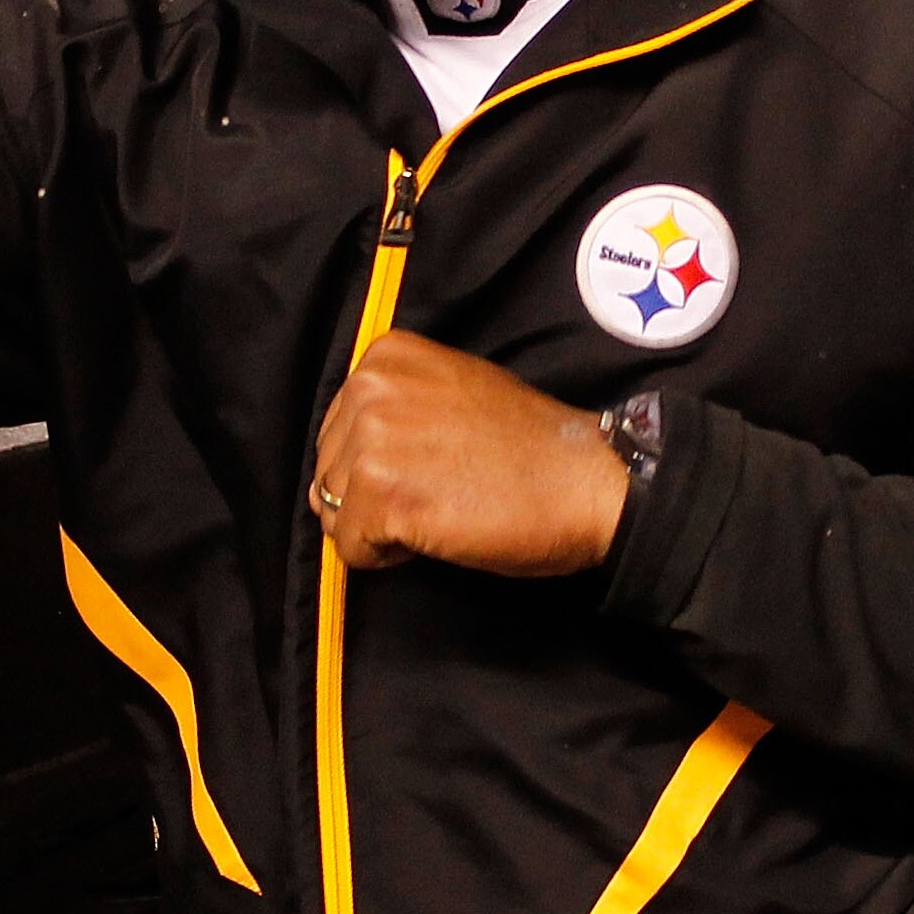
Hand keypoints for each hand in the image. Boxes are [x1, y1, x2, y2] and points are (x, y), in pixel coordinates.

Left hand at [310, 331, 630, 576]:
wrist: (584, 481)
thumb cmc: (529, 446)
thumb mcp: (454, 392)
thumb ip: (397, 408)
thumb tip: (347, 460)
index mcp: (387, 356)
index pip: (338, 429)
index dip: (377, 463)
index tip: (429, 467)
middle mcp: (370, 387)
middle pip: (328, 469)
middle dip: (370, 496)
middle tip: (437, 494)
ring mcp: (373, 438)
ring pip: (334, 509)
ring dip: (377, 526)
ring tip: (437, 511)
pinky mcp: (382, 493)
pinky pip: (351, 546)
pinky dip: (384, 557)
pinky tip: (434, 535)